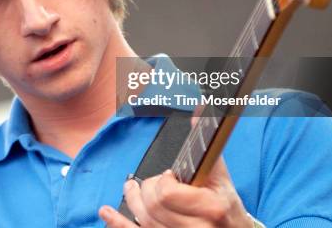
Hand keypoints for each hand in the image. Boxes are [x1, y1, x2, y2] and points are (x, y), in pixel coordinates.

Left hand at [98, 157, 252, 227]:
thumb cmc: (226, 206)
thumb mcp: (221, 178)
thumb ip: (208, 148)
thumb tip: (199, 114)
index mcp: (211, 208)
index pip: (167, 193)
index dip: (163, 181)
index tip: (170, 175)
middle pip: (153, 207)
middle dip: (149, 189)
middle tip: (156, 182)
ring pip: (143, 221)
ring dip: (132, 200)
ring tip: (130, 188)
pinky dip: (118, 223)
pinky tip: (106, 212)